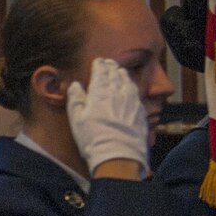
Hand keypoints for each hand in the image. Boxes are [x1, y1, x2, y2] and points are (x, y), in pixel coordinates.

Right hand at [65, 58, 151, 175]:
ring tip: (119, 71)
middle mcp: (118, 92)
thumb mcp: (77, 119)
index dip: (100, 65)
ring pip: (128, 81)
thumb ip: (76, 99)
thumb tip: (75, 85)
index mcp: (101, 92)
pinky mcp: (140, 111)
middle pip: (116, 74)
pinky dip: (131, 86)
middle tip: (109, 63)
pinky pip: (136, 93)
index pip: (101, 72)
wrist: (119, 153)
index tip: (99, 61)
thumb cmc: (93, 138)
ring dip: (123, 75)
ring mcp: (132, 101)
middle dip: (111, 67)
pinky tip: (130, 88)